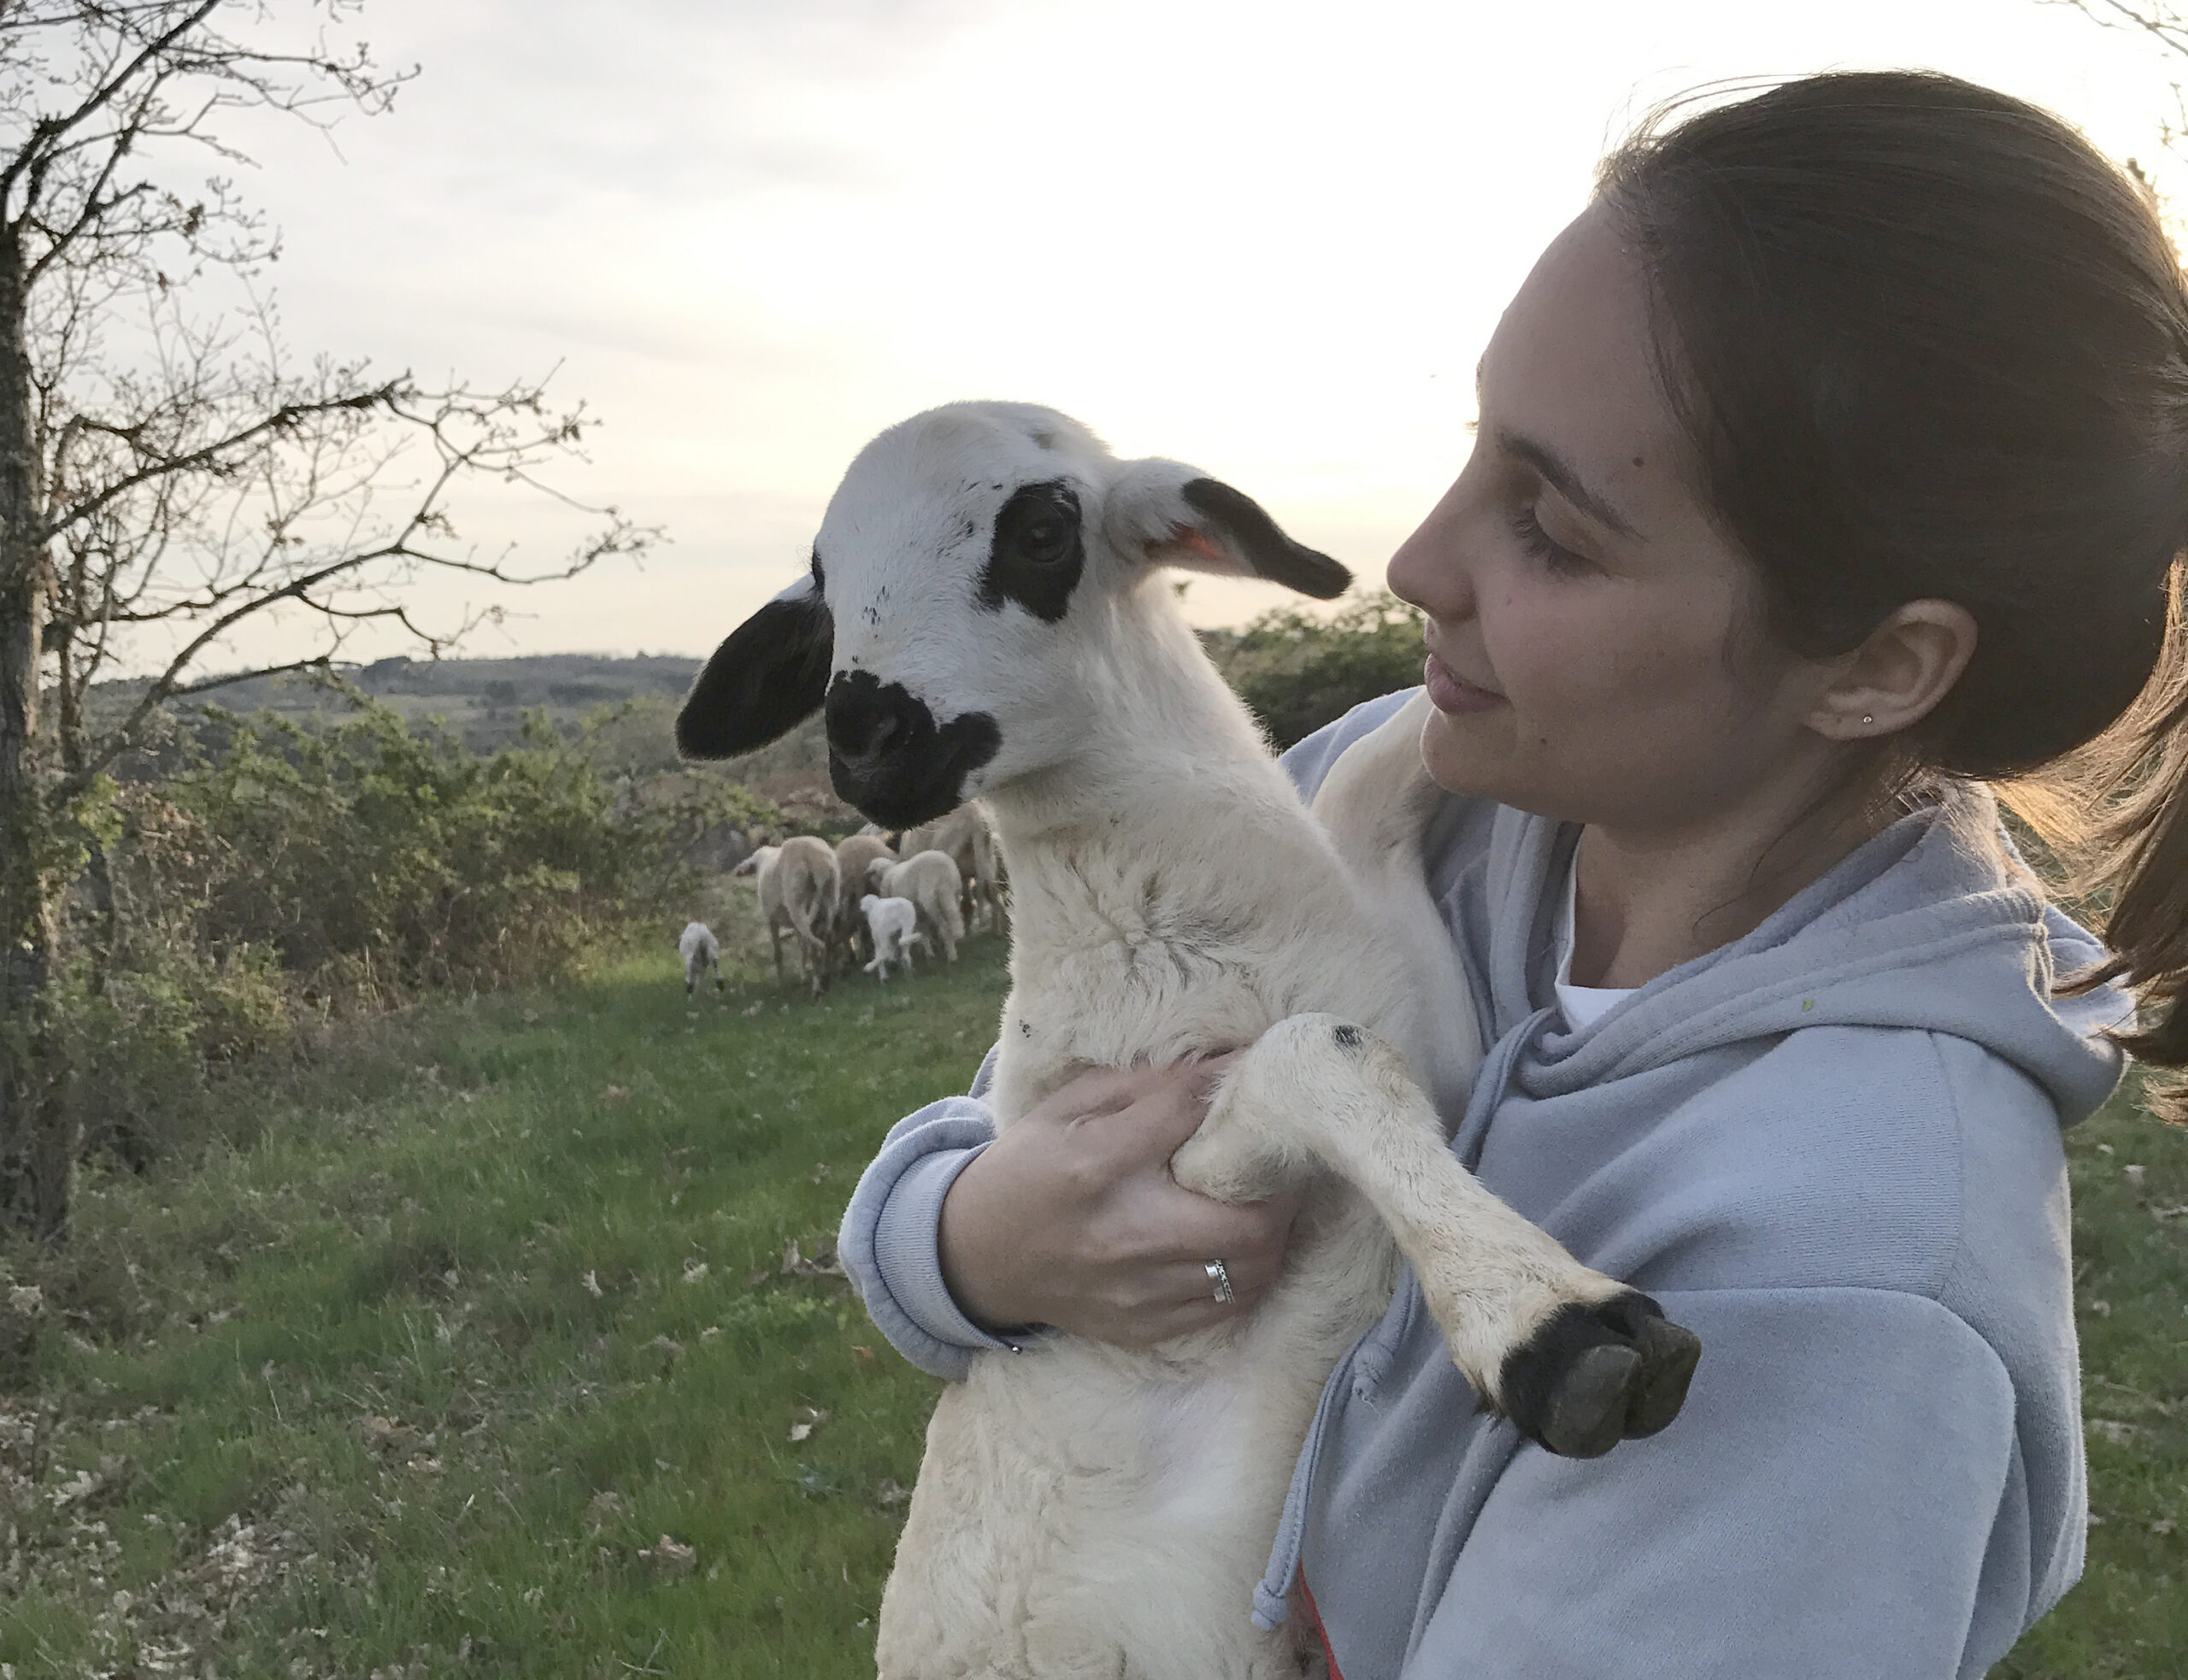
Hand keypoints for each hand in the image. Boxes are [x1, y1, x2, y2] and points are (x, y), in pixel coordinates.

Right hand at [937, 1057, 1299, 1347]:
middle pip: (1249, 1222)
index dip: (1230, 1086)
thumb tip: (1217, 1064)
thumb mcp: (1065, 1109)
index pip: (1188, 1115)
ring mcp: (1136, 1292)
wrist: (975, 1257)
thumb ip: (1140, 1086)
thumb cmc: (1026, 1170)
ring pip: (1250, 1273)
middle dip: (1280, 1191)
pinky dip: (1244, 1274)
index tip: (1252, 1073)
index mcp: (1096, 1164)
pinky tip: (1235, 1247)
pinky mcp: (1141, 1329)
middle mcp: (1123, 1235)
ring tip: (1265, 1205)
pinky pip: (1225, 1308)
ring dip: (1272, 1236)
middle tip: (1278, 1164)